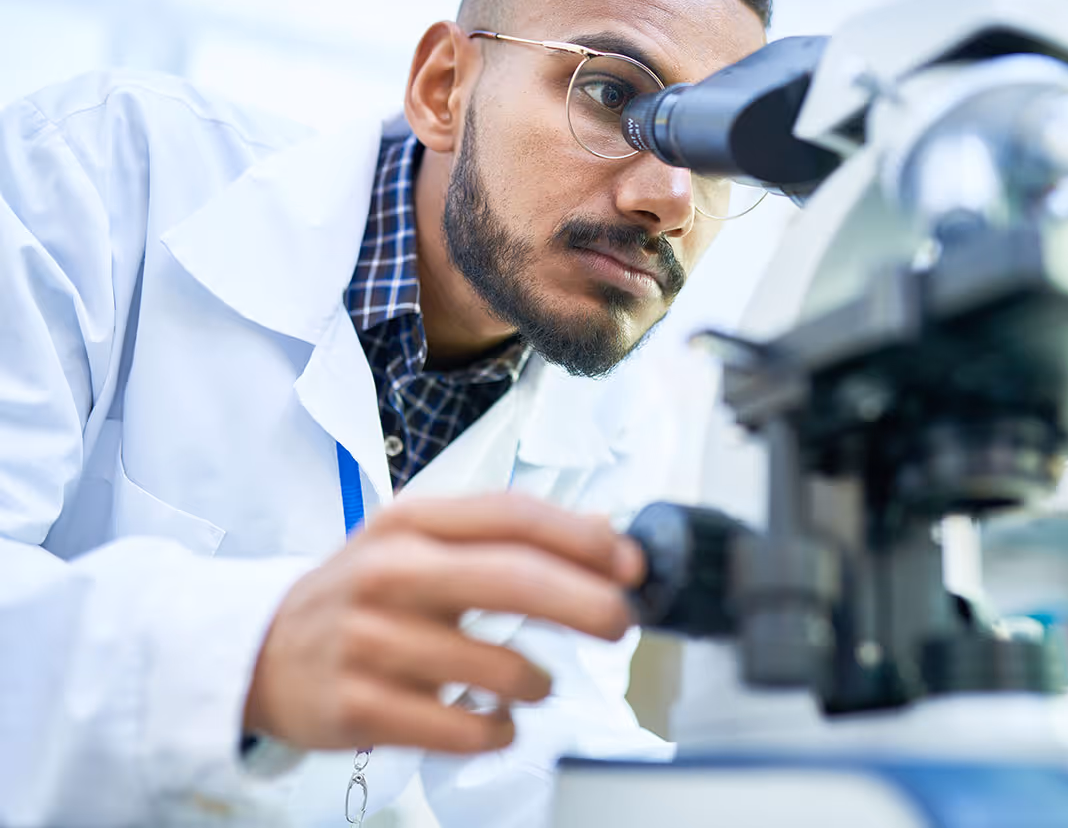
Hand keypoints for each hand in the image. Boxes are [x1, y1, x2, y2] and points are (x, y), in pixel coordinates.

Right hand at [243, 492, 643, 753]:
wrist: (259, 651)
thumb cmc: (362, 593)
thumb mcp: (420, 542)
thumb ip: (506, 534)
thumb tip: (604, 529)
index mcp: (411, 521)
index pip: (513, 515)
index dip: (583, 539)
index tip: (630, 564)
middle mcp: (390, 572)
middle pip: (513, 580)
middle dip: (586, 604)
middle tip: (621, 624)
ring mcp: (370, 641)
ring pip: (494, 666)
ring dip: (537, 681)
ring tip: (534, 683)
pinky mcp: (359, 707)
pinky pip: (462, 729)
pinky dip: (498, 730)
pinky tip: (497, 721)